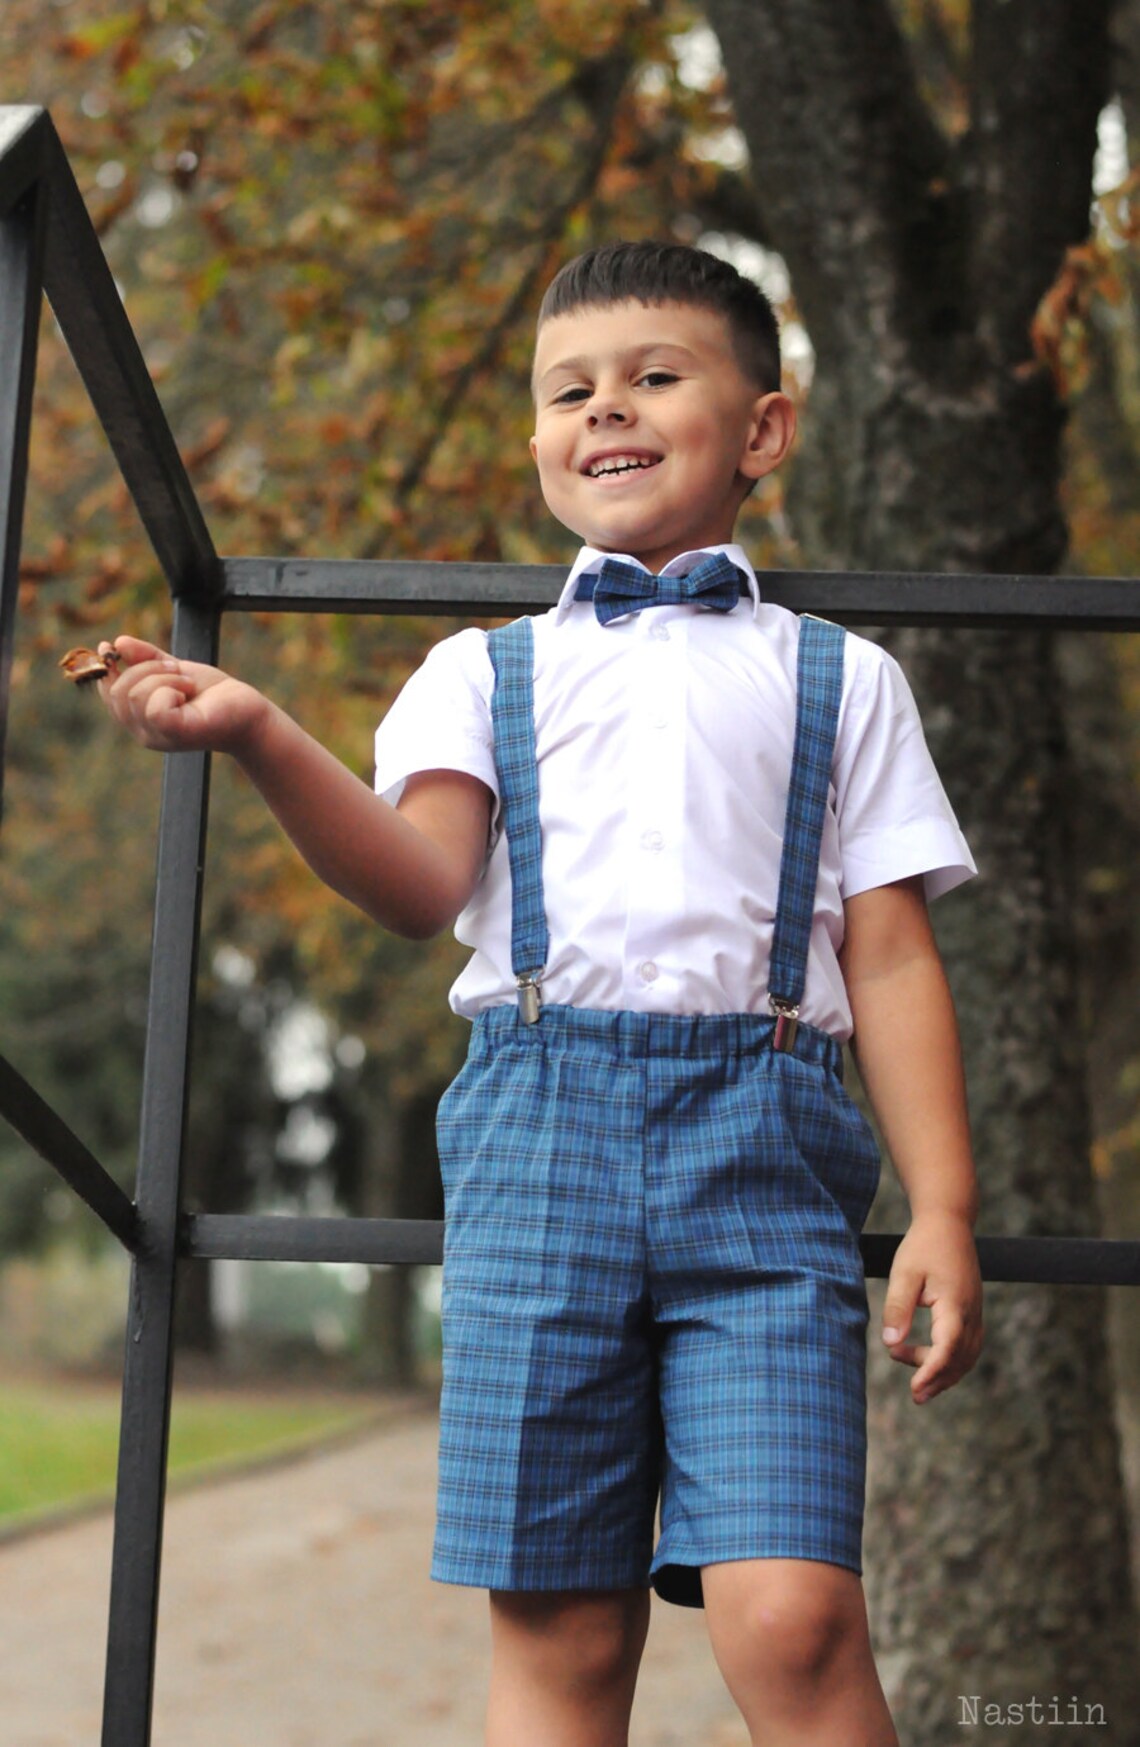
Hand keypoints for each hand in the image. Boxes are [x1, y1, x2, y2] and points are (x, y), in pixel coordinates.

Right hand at [95, 635, 267, 755]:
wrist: (247, 711)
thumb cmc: (212, 695)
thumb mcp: (174, 669)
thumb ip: (146, 658)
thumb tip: (118, 643)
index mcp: (139, 716)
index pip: (108, 693)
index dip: (105, 668)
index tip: (110, 646)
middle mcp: (143, 731)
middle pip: (117, 692)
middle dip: (145, 668)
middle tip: (177, 670)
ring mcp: (157, 736)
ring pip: (134, 695)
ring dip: (163, 677)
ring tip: (187, 683)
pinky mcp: (175, 734)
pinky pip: (154, 708)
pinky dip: (170, 689)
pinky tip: (188, 692)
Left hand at [882, 1210, 982, 1403]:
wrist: (948, 1223)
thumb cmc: (923, 1246)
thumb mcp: (904, 1273)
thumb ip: (898, 1307)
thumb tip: (890, 1343)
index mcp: (955, 1304)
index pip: (947, 1348)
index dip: (931, 1371)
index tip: (914, 1389)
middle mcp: (971, 1312)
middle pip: (960, 1359)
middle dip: (938, 1380)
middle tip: (914, 1395)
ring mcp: (975, 1312)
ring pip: (967, 1355)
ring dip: (945, 1372)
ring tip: (916, 1380)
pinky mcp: (972, 1311)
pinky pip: (968, 1345)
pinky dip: (951, 1360)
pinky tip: (928, 1359)